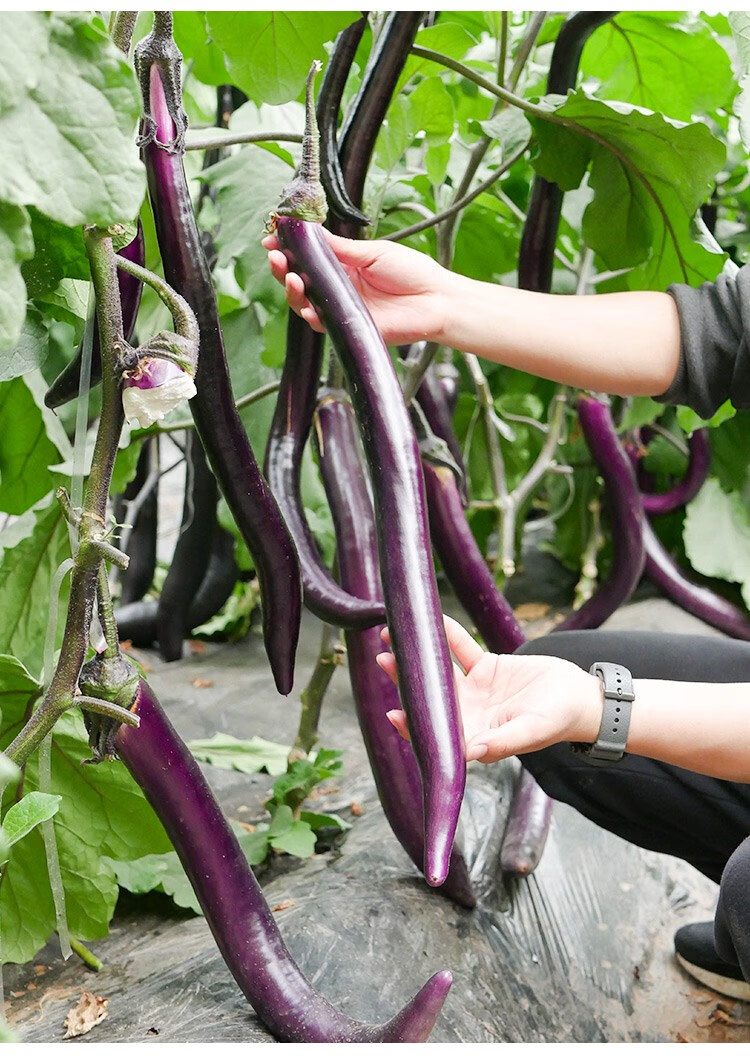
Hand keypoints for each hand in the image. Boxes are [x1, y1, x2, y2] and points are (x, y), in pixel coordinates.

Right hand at [261, 229, 452, 346]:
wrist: (436, 300)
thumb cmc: (412, 274)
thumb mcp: (373, 253)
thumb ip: (340, 248)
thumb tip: (311, 232)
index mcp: (344, 266)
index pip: (308, 258)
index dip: (288, 249)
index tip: (273, 238)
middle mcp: (339, 288)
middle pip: (300, 280)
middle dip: (282, 268)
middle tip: (275, 256)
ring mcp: (342, 308)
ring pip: (305, 303)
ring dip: (291, 289)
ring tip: (289, 276)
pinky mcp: (349, 327)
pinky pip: (321, 323)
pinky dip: (310, 313)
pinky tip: (305, 302)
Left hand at [376, 616, 602, 763]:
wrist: (581, 697)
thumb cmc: (559, 721)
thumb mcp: (531, 732)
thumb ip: (501, 743)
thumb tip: (469, 753)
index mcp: (475, 736)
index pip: (437, 733)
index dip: (414, 725)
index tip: (393, 712)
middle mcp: (469, 714)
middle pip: (431, 698)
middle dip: (406, 681)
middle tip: (384, 660)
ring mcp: (476, 690)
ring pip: (440, 671)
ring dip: (419, 656)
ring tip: (393, 638)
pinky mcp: (487, 667)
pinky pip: (462, 649)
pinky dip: (449, 635)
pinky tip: (433, 621)